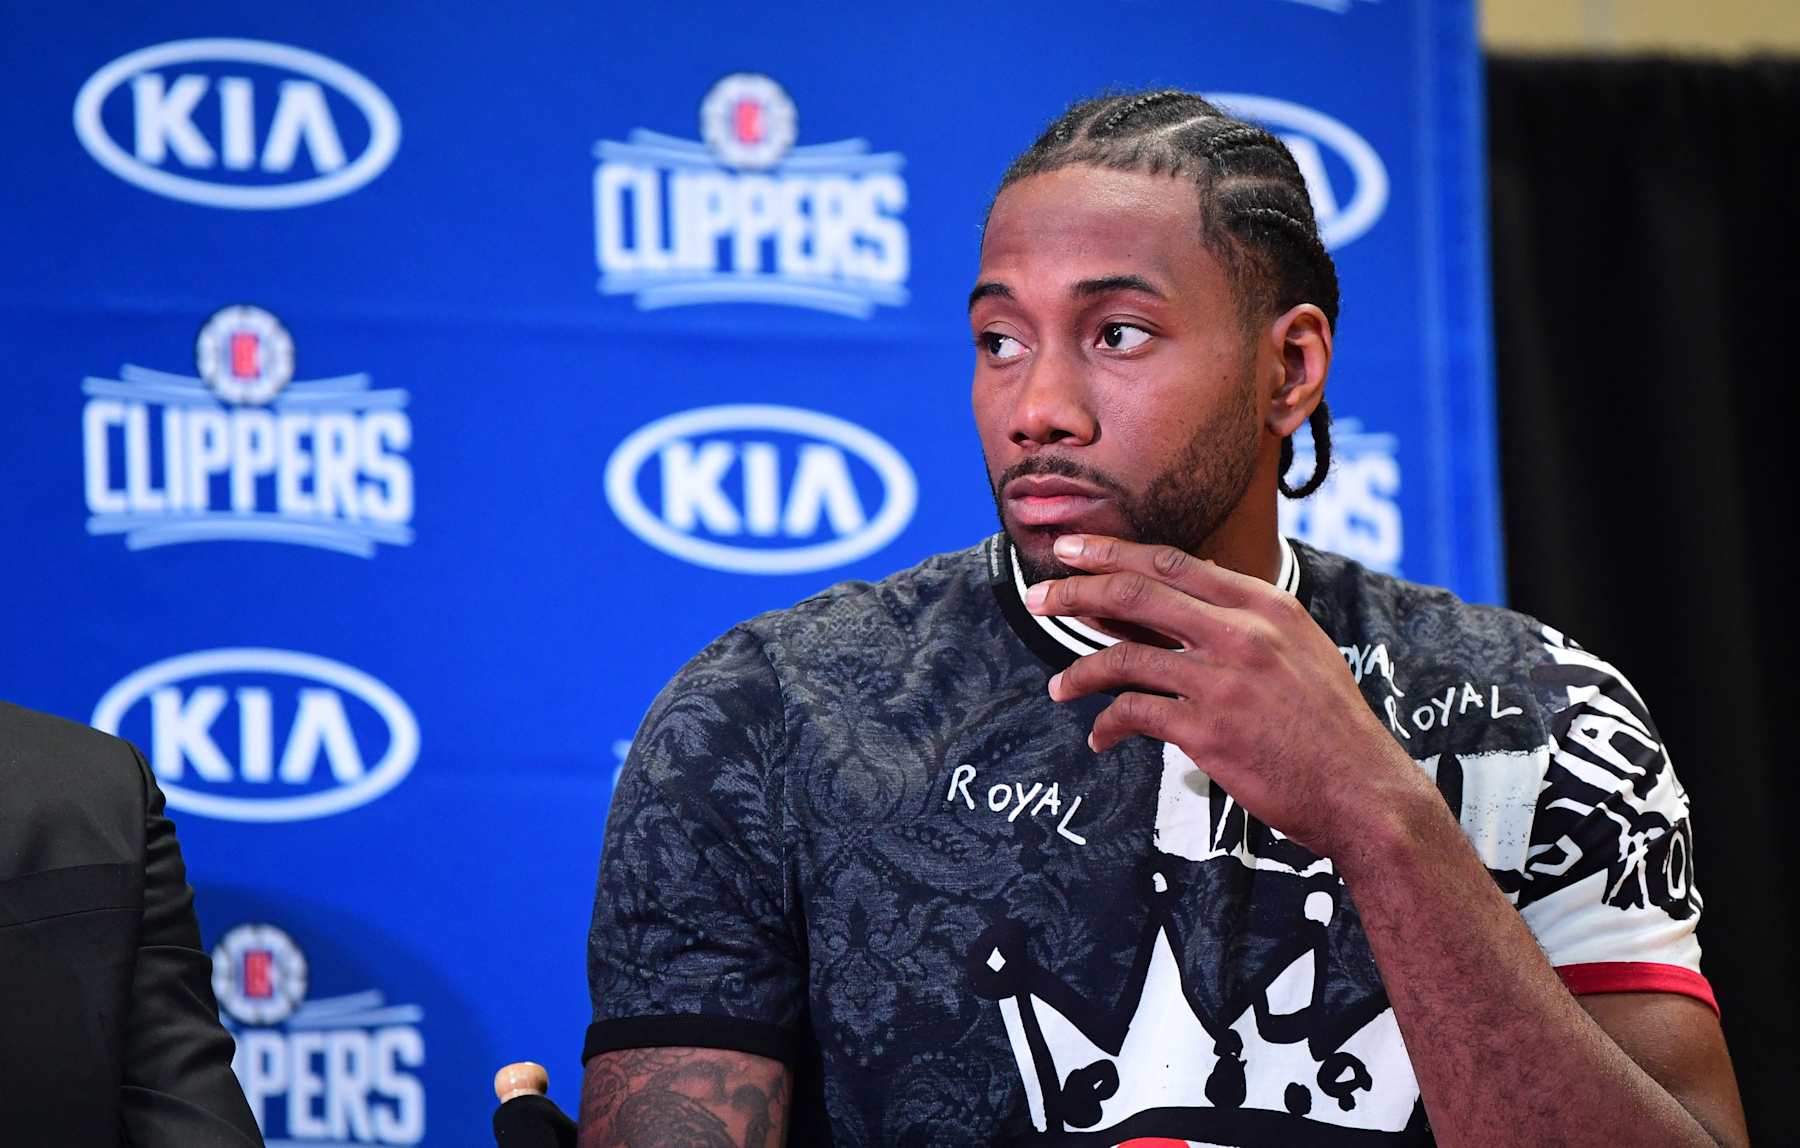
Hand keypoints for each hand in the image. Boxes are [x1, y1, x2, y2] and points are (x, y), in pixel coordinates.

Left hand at [1028, 534, 1431, 861]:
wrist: (1364, 791)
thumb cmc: (1327, 726)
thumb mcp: (1298, 651)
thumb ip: (1241, 622)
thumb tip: (1170, 602)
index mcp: (1264, 605)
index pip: (1172, 562)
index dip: (1112, 552)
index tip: (1071, 549)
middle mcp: (1241, 632)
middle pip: (1136, 592)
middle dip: (1076, 591)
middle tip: (1037, 597)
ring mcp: (1222, 679)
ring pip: (1124, 655)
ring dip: (1080, 670)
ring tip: (1059, 687)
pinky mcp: (1206, 729)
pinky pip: (1133, 713)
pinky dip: (1107, 725)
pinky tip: (1099, 739)